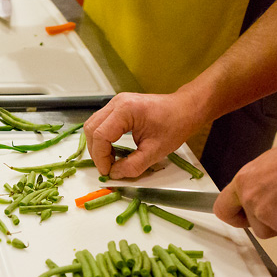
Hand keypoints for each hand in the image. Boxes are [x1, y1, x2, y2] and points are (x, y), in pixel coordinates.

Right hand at [84, 91, 204, 178]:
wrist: (184, 110)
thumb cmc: (175, 125)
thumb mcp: (155, 151)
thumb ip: (133, 165)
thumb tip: (115, 174)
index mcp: (126, 110)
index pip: (100, 135)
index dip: (100, 157)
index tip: (107, 172)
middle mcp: (117, 103)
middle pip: (91, 129)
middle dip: (96, 152)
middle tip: (107, 168)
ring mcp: (116, 103)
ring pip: (93, 125)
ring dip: (97, 146)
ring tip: (110, 160)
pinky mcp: (117, 107)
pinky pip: (101, 123)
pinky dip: (102, 139)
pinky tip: (112, 150)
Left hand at [213, 134, 276, 240]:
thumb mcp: (274, 163)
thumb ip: (263, 182)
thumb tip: (271, 191)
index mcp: (244, 181)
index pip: (223, 208)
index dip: (234, 216)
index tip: (242, 219)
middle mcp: (250, 199)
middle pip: (254, 225)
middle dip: (270, 223)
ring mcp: (267, 216)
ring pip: (275, 231)